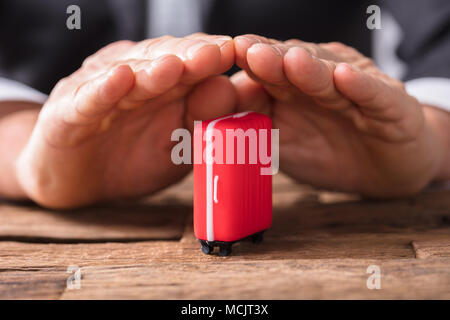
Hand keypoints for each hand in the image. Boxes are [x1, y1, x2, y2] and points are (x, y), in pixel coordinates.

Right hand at [16, 34, 235, 207]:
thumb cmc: (133, 157)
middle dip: (190, 56)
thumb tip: (230, 89)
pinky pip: (88, 100)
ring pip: (128, 75)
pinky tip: (120, 79)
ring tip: (174, 65)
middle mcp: (133, 79)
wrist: (78, 179)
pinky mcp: (68, 112)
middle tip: (217, 52)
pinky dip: (103, 90)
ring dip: (152, 69)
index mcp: (163, 85)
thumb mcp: (177, 144)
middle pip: (163, 60)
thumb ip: (202, 119)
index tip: (241, 54)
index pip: (191, 63)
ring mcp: (100, 92)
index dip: (213, 58)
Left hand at [233, 35, 448, 196]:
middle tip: (250, 51)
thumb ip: (253, 128)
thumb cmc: (327, 153)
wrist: (384, 170)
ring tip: (292, 62)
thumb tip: (208, 114)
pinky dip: (359, 87)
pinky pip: (373, 95)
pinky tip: (344, 77)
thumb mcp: (283, 145)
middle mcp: (321, 82)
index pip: (267, 72)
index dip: (248, 65)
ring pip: (330, 77)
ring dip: (310, 70)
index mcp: (293, 89)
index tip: (226, 59)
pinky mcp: (391, 106)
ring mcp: (356, 91)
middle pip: (294, 67)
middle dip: (272, 60)